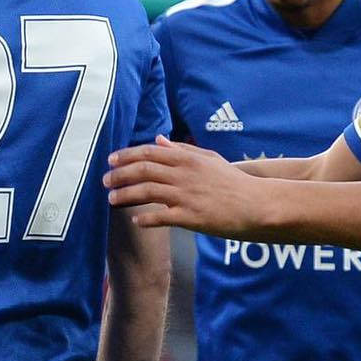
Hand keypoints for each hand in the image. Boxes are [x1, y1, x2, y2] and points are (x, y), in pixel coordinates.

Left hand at [105, 135, 261, 235]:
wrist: (255, 204)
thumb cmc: (232, 182)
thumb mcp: (209, 159)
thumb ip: (182, 149)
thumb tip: (159, 140)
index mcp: (187, 158)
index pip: (148, 152)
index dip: (126, 156)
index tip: (110, 160)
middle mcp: (183, 174)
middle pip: (142, 170)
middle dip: (119, 175)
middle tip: (105, 181)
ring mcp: (185, 196)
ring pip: (146, 192)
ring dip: (125, 194)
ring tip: (112, 199)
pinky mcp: (190, 217)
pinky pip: (160, 217)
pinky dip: (145, 218)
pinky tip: (136, 220)